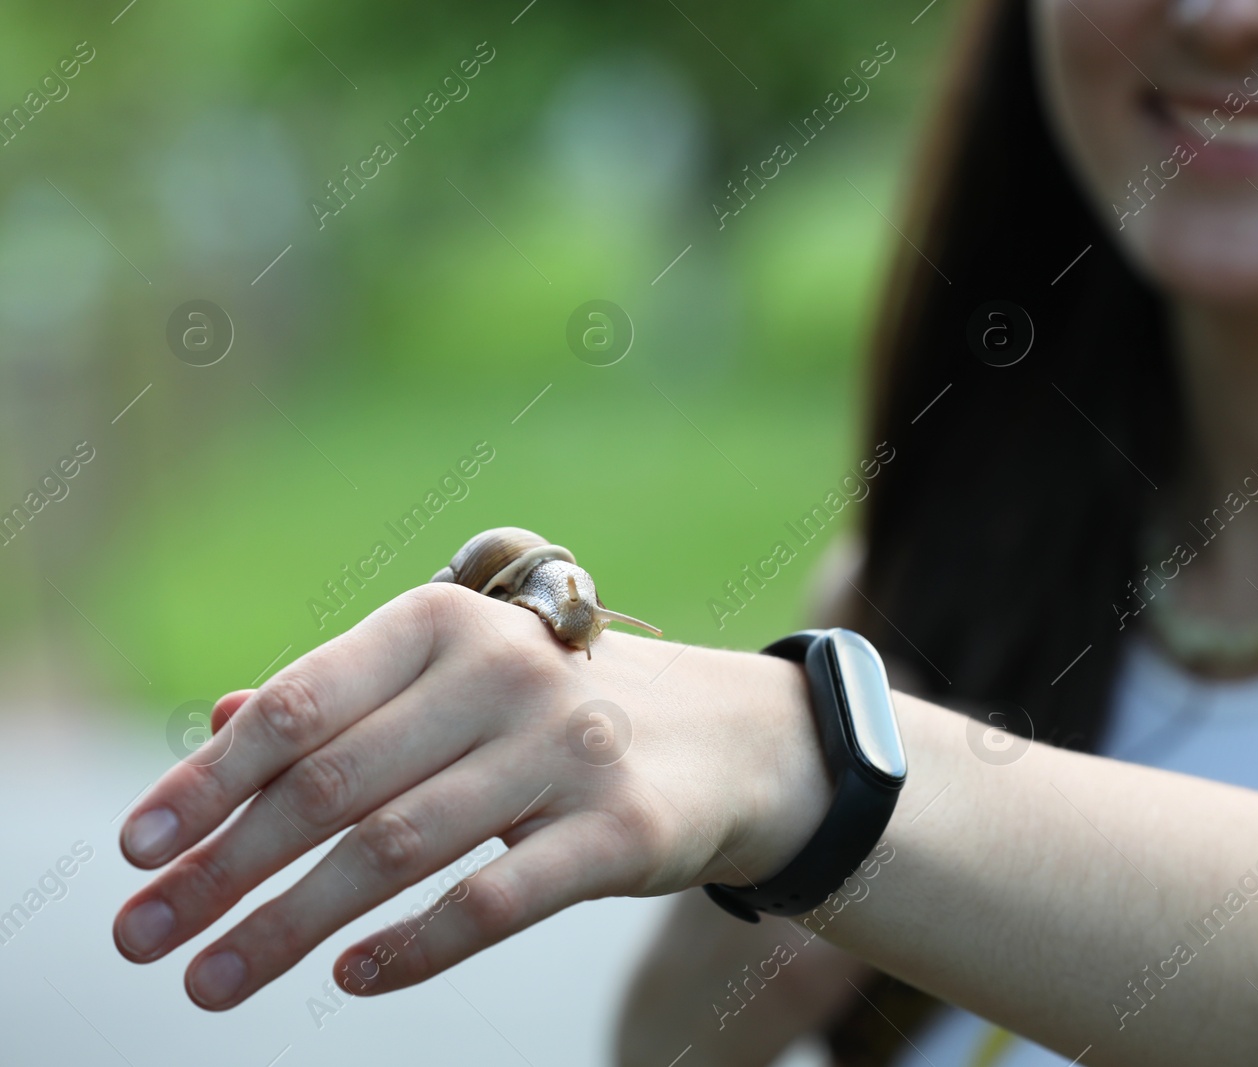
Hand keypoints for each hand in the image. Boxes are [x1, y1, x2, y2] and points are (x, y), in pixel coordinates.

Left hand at [112, 583, 829, 1009]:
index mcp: (446, 623)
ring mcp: (567, 748)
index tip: (134, 850)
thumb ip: (346, 700)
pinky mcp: (621, 828)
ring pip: (398, 847)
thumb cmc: (559, 709)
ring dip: (291, 925)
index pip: (300, 706)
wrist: (732, 736)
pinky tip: (351, 977)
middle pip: (332, 785)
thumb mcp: (456, 680)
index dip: (206, 782)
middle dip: (224, 869)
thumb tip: (217, 727)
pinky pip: (496, 898)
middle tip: (145, 939)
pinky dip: (413, 945)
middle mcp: (504, 672)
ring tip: (215, 980)